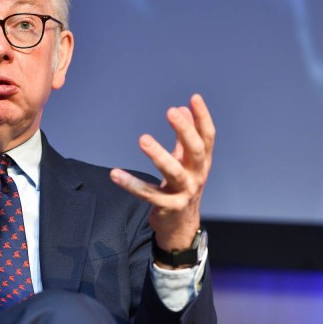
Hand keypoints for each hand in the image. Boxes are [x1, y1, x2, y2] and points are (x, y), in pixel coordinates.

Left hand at [110, 94, 214, 259]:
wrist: (181, 225)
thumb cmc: (183, 187)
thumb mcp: (187, 162)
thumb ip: (184, 137)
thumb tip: (183, 108)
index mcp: (202, 163)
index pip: (207, 137)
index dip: (202, 117)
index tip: (194, 97)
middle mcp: (197, 176)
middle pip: (195, 151)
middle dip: (185, 130)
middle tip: (171, 112)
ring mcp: (184, 193)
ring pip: (173, 172)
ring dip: (158, 155)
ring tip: (143, 139)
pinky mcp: (167, 207)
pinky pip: (147, 194)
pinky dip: (131, 184)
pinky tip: (115, 174)